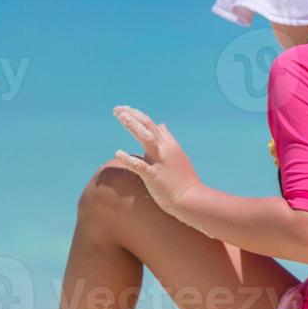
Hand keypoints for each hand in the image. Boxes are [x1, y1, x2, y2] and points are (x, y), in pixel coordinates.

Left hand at [112, 105, 201, 220]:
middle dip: (132, 116)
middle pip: (148, 126)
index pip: (152, 125)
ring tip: (120, 116)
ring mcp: (160, 162)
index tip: (126, 110)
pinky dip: (128, 158)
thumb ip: (168, 140)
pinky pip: (139, 165)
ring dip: (133, 126)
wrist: (191, 199)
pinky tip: (118, 152)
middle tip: (117, 109)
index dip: (138, 116)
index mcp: (170, 145)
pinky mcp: (154, 175)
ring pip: (146, 138)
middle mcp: (165, 150)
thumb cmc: (183, 180)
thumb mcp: (177, 155)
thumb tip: (161, 125)